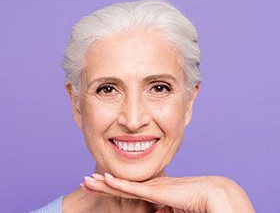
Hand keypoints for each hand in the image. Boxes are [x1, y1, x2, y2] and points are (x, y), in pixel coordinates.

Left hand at [82, 173, 254, 212]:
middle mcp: (150, 187)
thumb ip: (165, 211)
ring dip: (103, 183)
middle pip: (121, 185)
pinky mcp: (155, 191)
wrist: (214, 194)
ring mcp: (151, 187)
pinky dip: (117, 184)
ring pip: (121, 184)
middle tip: (86, 181)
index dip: (114, 187)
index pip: (129, 189)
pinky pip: (132, 188)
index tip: (100, 185)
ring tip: (86, 181)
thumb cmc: (199, 204)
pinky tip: (103, 180)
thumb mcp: (176, 211)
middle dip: (102, 183)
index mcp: (155, 191)